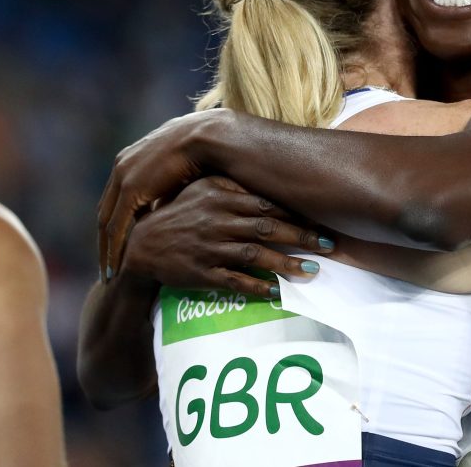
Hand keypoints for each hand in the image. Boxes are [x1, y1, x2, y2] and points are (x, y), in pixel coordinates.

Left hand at [97, 109, 228, 280]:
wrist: (213, 137)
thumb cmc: (213, 152)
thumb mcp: (188, 174)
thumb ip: (177, 190)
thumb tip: (182, 211)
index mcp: (135, 158)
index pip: (119, 198)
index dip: (119, 223)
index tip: (122, 244)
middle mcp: (123, 165)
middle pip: (107, 210)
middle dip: (106, 239)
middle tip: (109, 264)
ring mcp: (123, 176)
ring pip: (107, 221)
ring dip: (106, 249)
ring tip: (110, 273)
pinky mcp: (130, 188)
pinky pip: (116, 226)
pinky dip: (114, 248)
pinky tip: (117, 267)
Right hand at [121, 176, 331, 298]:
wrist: (141, 246)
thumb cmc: (181, 214)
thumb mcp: (204, 189)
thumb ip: (236, 186)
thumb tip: (277, 178)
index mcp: (219, 194)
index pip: (266, 202)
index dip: (296, 212)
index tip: (322, 218)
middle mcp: (216, 219)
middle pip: (268, 228)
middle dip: (301, 237)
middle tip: (329, 244)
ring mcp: (208, 247)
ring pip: (255, 255)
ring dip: (287, 264)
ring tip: (313, 270)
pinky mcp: (200, 273)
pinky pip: (235, 281)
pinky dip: (258, 287)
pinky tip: (278, 291)